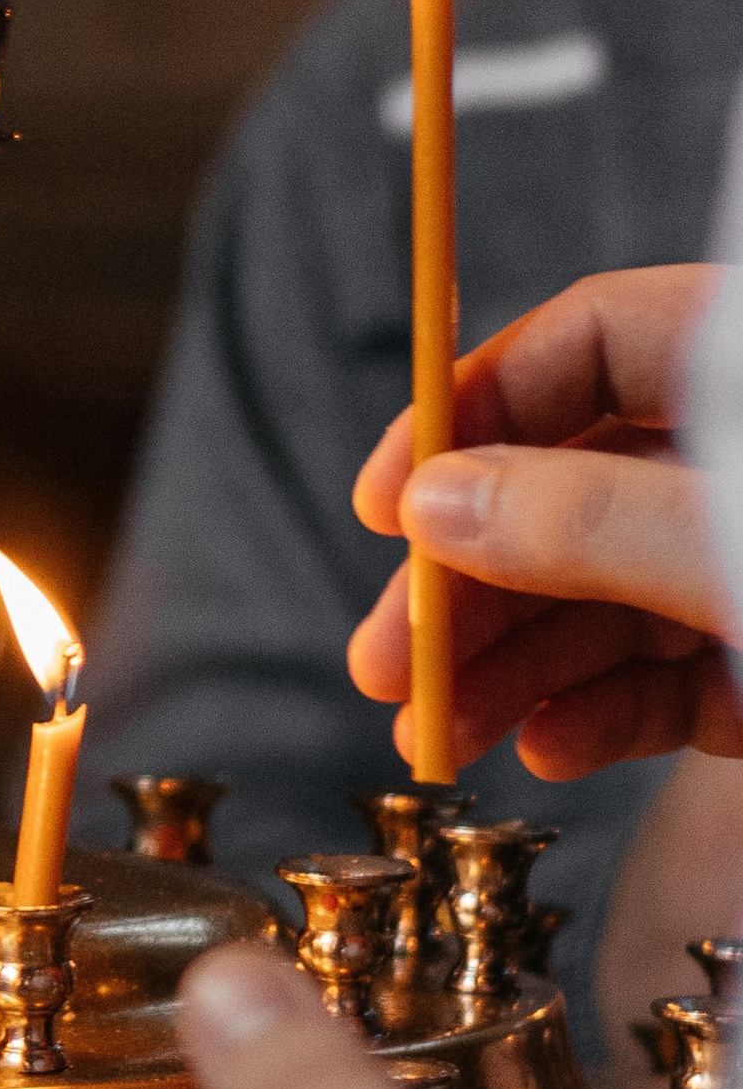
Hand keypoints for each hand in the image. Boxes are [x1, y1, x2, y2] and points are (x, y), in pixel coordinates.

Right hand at [346, 265, 741, 774]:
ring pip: (612, 595)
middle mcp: (741, 466)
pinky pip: (676, 677)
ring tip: (434, 732)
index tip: (382, 505)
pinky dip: (608, 713)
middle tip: (384, 660)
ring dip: (513, 665)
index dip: (471, 412)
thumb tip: (436, 503)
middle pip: (576, 488)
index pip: (588, 342)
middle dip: (470, 582)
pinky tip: (550, 745)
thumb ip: (590, 522)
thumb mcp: (735, 547)